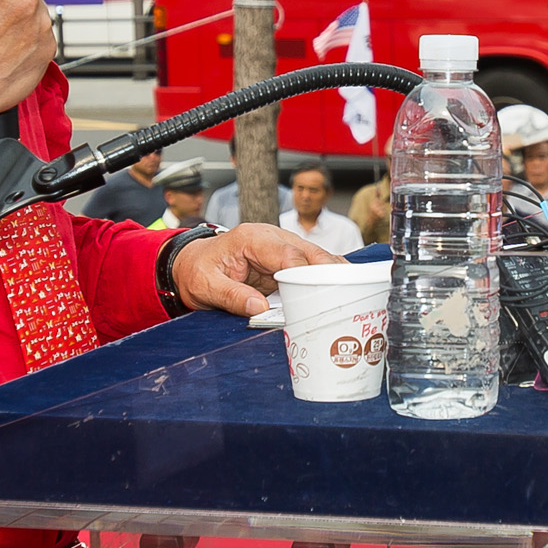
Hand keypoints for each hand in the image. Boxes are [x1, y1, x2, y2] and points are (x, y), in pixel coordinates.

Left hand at [171, 224, 341, 316]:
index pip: (287, 254)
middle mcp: (271, 239)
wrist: (192, 266)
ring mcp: (281, 250)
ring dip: (332, 275)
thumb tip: (260, 309)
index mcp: (252, 238)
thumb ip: (232, 296)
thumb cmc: (198, 271)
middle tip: (350, 291)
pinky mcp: (285, 263)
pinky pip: (310, 269)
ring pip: (315, 259)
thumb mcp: (206, 286)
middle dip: (330, 271)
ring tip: (355, 293)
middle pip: (309, 252)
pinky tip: (343, 292)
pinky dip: (326, 280)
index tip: (320, 292)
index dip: (306, 273)